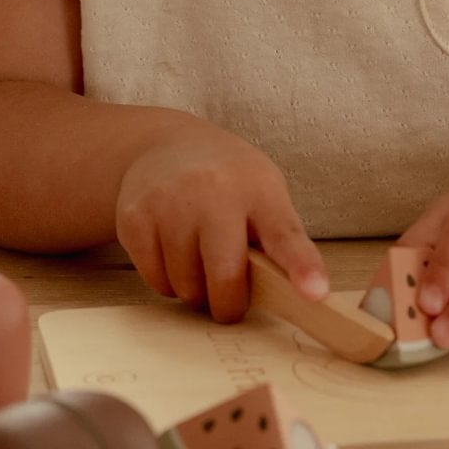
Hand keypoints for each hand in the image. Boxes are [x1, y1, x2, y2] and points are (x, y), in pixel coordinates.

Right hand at [115, 124, 327, 324]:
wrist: (165, 145)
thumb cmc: (228, 180)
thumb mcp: (264, 193)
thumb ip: (279, 240)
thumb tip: (300, 296)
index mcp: (258, 189)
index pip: (285, 234)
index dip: (301, 267)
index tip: (314, 294)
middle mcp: (213, 190)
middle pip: (225, 277)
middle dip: (228, 303)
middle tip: (228, 299)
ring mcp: (169, 202)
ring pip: (185, 286)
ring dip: (194, 289)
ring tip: (197, 259)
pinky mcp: (134, 216)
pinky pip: (155, 281)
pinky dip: (166, 280)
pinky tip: (171, 251)